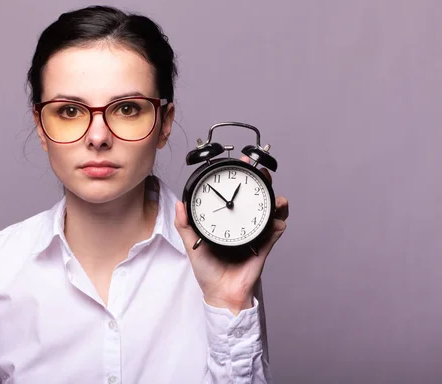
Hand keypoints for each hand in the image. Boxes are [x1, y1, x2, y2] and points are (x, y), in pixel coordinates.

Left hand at [174, 156, 288, 314]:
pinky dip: (278, 223)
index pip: (233, 195)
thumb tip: (180, 203)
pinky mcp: (264, 246)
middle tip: (259, 172)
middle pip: (255, 198)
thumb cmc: (207, 270)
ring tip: (275, 196)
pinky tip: (277, 219)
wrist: (221, 293)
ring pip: (270, 212)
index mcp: (226, 221)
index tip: (239, 163)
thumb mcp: (191, 245)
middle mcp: (242, 224)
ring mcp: (254, 234)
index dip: (237, 178)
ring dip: (275, 201)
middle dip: (261, 183)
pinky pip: (274, 232)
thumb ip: (184, 224)